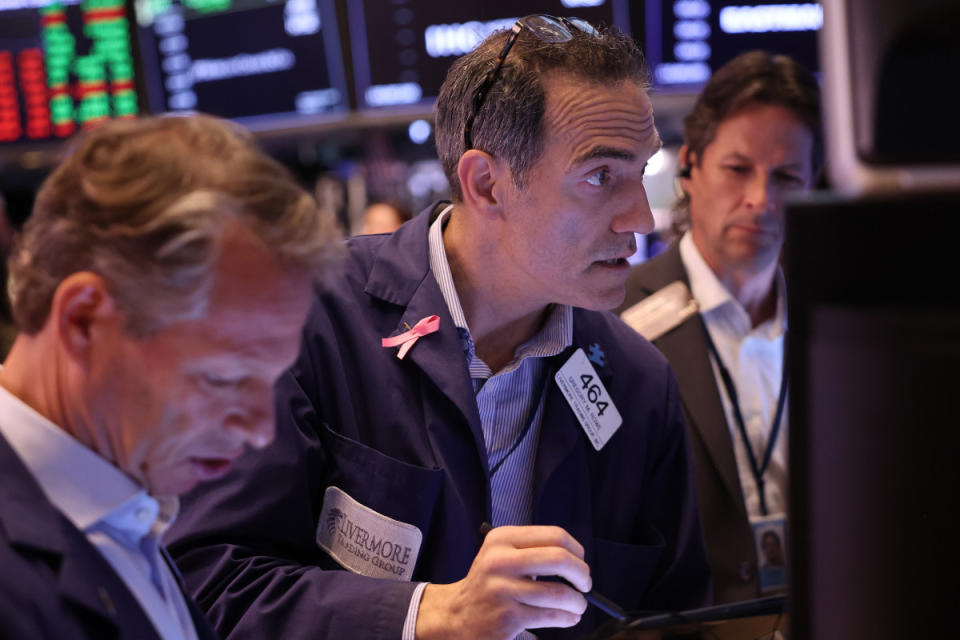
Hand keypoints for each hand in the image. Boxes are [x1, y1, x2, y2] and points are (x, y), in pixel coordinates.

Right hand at [415, 525, 590, 639]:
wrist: (457, 615)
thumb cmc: (489, 583)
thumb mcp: (502, 555)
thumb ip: (533, 550)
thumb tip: (576, 560)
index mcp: (502, 539)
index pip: (554, 535)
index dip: (576, 550)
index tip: (581, 561)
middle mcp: (500, 560)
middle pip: (559, 559)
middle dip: (582, 574)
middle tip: (586, 584)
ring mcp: (503, 590)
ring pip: (559, 592)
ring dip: (578, 601)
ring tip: (578, 605)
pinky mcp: (508, 618)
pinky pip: (551, 616)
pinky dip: (568, 617)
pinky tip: (569, 617)